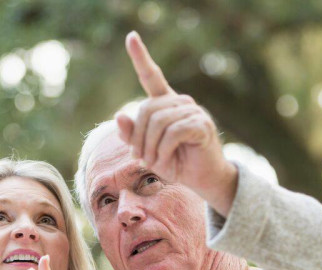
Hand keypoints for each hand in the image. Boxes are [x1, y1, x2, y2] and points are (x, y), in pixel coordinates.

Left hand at [116, 31, 237, 216]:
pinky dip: (163, 150)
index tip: (131, 37)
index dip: (140, 57)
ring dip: (150, 147)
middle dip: (138, 138)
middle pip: (146, 109)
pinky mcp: (201, 124)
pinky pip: (172, 132)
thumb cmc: (174, 162)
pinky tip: (166, 160)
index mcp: (166, 103)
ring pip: (158, 122)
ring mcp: (193, 111)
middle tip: (140, 158)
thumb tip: (119, 114)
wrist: (202, 179)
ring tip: (154, 161)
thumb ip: (132, 134)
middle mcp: (180, 102)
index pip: (152, 76)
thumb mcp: (146, 150)